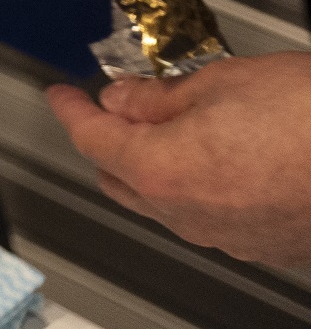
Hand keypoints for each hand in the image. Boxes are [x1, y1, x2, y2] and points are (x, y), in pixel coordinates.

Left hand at [45, 53, 310, 264]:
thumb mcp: (223, 82)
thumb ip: (159, 96)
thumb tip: (120, 99)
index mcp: (162, 168)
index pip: (92, 138)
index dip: (71, 109)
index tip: (62, 94)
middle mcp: (188, 214)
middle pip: (119, 179)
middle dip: (107, 142)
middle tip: (108, 107)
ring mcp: (228, 237)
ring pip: (164, 203)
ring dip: (152, 167)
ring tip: (166, 126)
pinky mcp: (265, 246)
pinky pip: (209, 218)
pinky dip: (196, 188)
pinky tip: (215, 160)